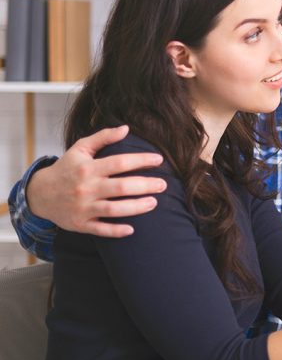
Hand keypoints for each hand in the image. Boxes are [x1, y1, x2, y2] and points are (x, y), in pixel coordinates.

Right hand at [25, 125, 165, 236]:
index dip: (141, 160)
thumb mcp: (79, 149)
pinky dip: (116, 231)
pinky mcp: (80, 224)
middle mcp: (86, 188)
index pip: (120, 162)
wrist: (40, 194)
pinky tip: (131, 229)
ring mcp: (83, 207)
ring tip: (153, 202)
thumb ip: (103, 138)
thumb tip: (126, 128)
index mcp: (88, 168)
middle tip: (163, 185)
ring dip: (137, 207)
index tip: (159, 160)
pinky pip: (100, 229)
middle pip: (121, 187)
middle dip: (145, 185)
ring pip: (114, 209)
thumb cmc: (66, 169)